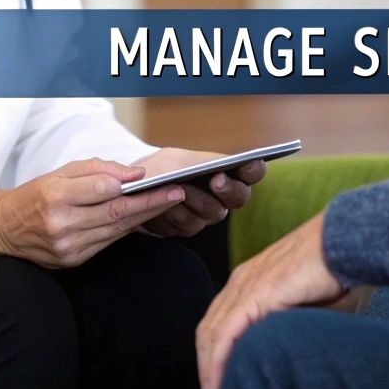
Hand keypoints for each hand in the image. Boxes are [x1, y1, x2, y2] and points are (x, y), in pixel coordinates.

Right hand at [0, 158, 184, 267]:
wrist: (4, 231)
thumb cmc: (35, 195)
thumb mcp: (60, 173)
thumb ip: (98, 170)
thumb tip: (135, 174)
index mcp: (55, 197)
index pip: (103, 190)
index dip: (133, 185)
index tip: (157, 180)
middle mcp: (62, 225)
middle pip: (116, 213)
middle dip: (151, 203)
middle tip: (177, 193)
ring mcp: (68, 247)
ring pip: (116, 229)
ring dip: (145, 217)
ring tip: (167, 203)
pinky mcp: (73, 261)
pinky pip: (108, 242)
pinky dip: (127, 229)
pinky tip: (143, 218)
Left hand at [137, 148, 266, 237]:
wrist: (135, 186)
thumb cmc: (162, 167)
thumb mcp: (179, 159)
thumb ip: (201, 165)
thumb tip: (219, 169)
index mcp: (229, 174)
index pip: (253, 173)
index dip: (254, 169)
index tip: (246, 163)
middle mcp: (223, 198)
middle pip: (239, 197)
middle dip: (228, 189)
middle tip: (216, 180)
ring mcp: (207, 216)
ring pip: (211, 213)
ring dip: (194, 200)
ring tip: (179, 189)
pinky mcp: (188, 229)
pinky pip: (186, 226)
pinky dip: (172, 213)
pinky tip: (160, 206)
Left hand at [195, 212, 343, 388]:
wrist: (346, 239)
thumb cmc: (337, 269)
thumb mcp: (310, 302)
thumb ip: (294, 323)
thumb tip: (294, 353)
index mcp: (251, 278)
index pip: (220, 319)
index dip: (216, 351)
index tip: (220, 377)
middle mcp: (241, 280)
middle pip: (209, 328)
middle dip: (207, 364)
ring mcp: (246, 285)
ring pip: (212, 334)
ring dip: (209, 369)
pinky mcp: (255, 294)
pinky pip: (225, 334)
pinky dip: (217, 362)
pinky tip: (217, 384)